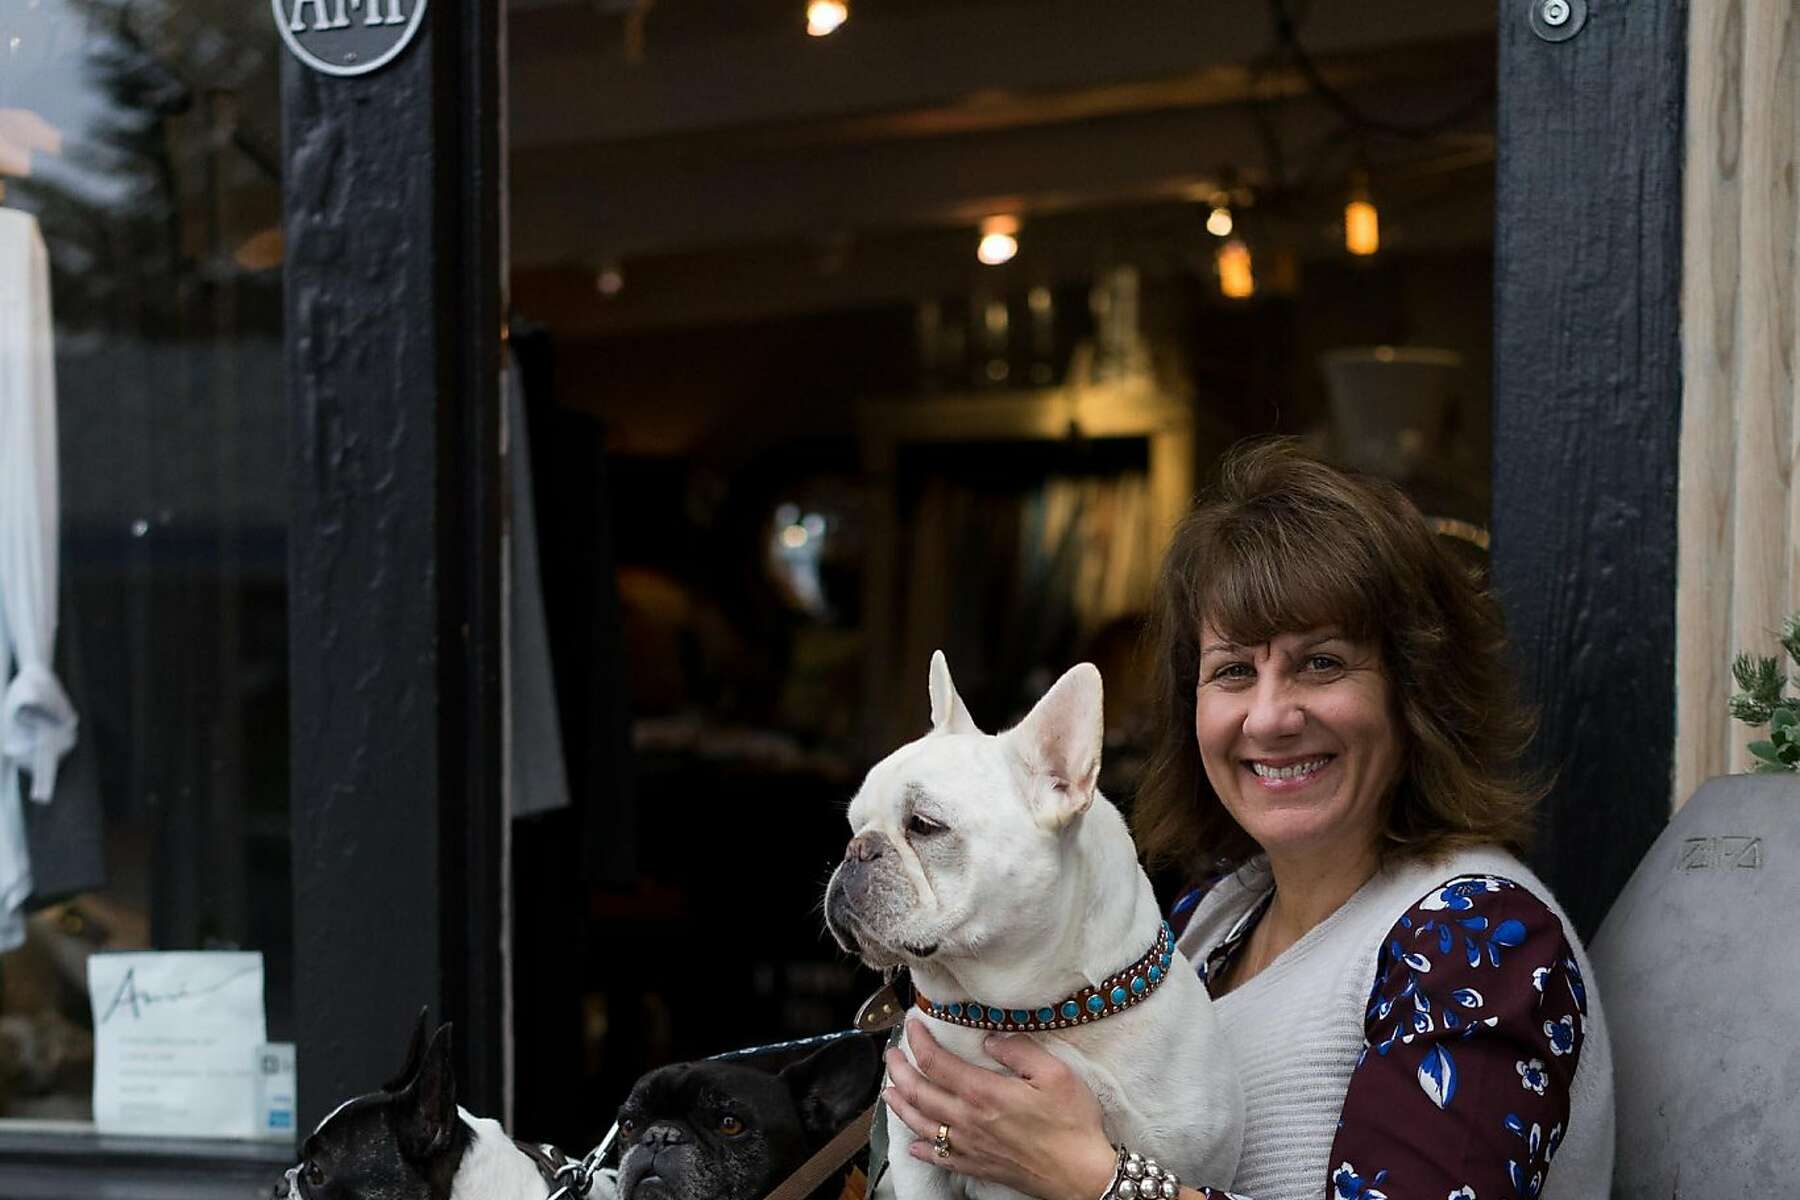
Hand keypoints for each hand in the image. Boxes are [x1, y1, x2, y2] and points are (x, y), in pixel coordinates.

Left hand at [883, 1022, 1117, 1199]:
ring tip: (888, 1092)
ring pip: (921, 1125)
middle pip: (919, 1093)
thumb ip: (1019, 1050)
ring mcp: (970, 1146)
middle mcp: (968, 1120)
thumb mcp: (1054, 1073)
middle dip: (899, 1070)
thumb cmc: (1072, 1122)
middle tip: (890, 1055)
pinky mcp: (978, 1166)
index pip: (936, 1063)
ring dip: (900, 1106)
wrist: (1082, 1174)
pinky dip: (921, 1149)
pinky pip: (940, 1158)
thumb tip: (989, 1039)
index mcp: (984, 1093)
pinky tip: (913, 1144)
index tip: (912, 1025)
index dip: (918, 1041)